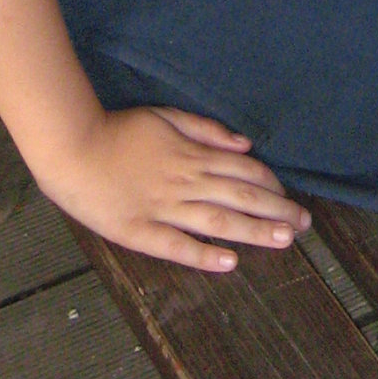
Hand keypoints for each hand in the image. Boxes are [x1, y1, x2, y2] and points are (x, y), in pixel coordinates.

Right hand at [44, 105, 310, 271]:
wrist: (72, 148)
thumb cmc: (119, 130)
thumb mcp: (165, 116)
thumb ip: (205, 130)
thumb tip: (244, 144)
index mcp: (190, 155)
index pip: (241, 172)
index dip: (269, 185)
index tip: (290, 197)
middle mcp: (183, 182)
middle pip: (238, 197)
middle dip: (275, 211)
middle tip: (304, 225)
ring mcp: (162, 209)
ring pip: (216, 221)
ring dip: (253, 231)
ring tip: (283, 240)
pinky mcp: (140, 231)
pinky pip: (176, 245)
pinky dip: (203, 254)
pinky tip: (229, 263)